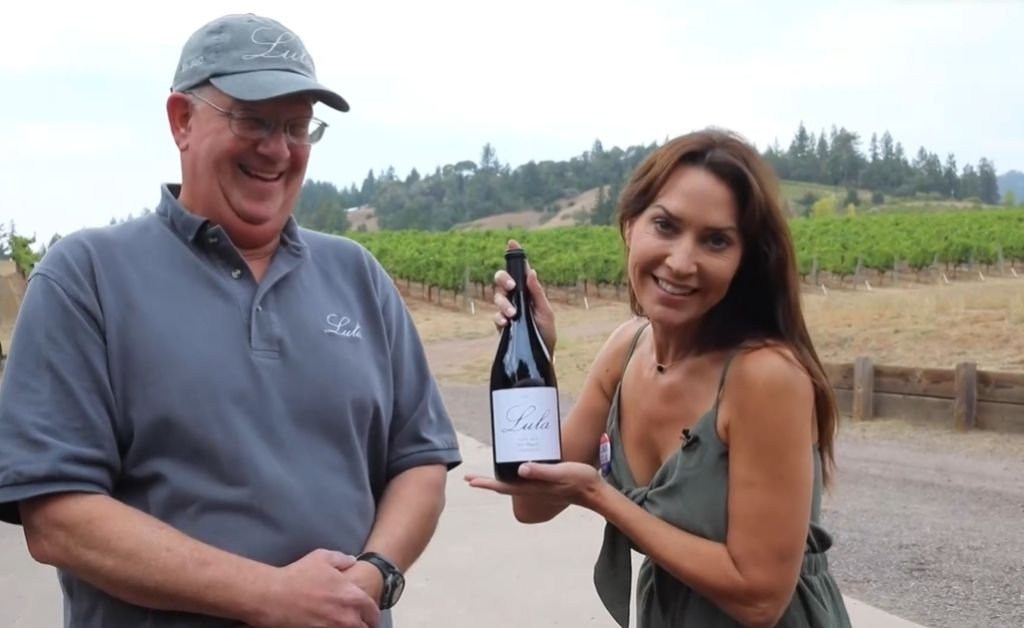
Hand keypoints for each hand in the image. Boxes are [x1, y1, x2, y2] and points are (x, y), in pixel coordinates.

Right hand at [251, 549, 380, 627]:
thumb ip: (342, 559)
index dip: (373, 615)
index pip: (372, 611)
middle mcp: (346, 616)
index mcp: (351, 596)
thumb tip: (352, 561)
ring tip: (344, 625)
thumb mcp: (322, 557)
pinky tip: (329, 627)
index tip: (370, 616)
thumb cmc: (298, 575)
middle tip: (360, 624)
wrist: (272, 596)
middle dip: (364, 625)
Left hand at [465, 462, 605, 508]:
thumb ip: (542, 471)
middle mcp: (532, 489)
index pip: (503, 486)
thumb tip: (520, 470)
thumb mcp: (561, 473)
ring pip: (512, 484)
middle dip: (486, 482)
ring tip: (485, 476)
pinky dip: (513, 476)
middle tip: (469, 478)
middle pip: (503, 486)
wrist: (595, 492)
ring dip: (497, 480)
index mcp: (533, 487)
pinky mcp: (545, 484)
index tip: (470, 480)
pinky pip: (523, 481)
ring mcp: (538, 488)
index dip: (486, 483)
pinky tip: (514, 470)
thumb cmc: (580, 481)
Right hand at [493, 239, 556, 352]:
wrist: (541, 355)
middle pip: (502, 280)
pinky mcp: (502, 324)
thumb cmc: (546, 333)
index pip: (520, 270)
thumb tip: (531, 272)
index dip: (515, 255)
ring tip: (513, 314)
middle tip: (512, 287)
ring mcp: (508, 310)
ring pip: (497, 297)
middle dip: (503, 279)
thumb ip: (537, 293)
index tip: (511, 242)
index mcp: (529, 291)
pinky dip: (499, 317)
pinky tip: (506, 322)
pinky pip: (495, 315)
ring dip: (503, 303)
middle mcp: (516, 298)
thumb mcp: (546, 312)